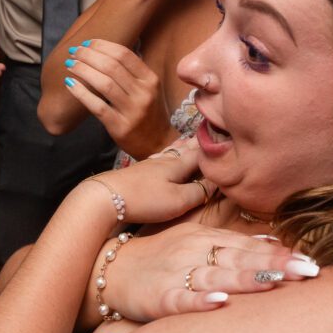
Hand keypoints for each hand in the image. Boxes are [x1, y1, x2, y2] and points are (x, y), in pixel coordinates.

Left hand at [63, 39, 172, 157]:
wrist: (158, 144)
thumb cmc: (148, 113)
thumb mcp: (148, 89)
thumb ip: (132, 72)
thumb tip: (104, 50)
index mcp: (150, 80)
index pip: (124, 55)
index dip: (103, 45)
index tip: (87, 43)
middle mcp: (143, 93)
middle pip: (112, 66)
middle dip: (89, 55)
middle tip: (74, 52)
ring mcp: (133, 111)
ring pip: (104, 83)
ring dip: (83, 70)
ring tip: (70, 64)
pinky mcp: (120, 126)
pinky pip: (97, 106)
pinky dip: (81, 93)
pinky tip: (70, 84)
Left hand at [83, 137, 211, 224]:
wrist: (106, 197)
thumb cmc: (145, 199)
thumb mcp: (178, 201)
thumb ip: (199, 192)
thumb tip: (216, 183)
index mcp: (178, 165)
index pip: (201, 153)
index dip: (214, 147)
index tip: (226, 137)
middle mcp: (165, 160)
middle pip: (186, 148)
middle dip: (199, 142)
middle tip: (211, 131)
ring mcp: (149, 165)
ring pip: (171, 151)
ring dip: (182, 145)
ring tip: (189, 139)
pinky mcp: (137, 172)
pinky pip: (159, 158)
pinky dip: (167, 153)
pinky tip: (162, 156)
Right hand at [99, 221, 319, 321]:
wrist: (112, 268)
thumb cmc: (161, 256)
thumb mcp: (195, 240)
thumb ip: (232, 244)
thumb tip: (271, 244)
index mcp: (206, 238)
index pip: (248, 245)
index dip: (279, 253)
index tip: (310, 260)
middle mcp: (195, 252)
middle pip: (240, 259)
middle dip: (275, 266)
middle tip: (308, 270)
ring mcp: (177, 273)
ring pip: (216, 276)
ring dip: (246, 280)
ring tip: (275, 283)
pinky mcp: (160, 296)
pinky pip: (182, 298)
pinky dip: (200, 301)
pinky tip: (219, 302)